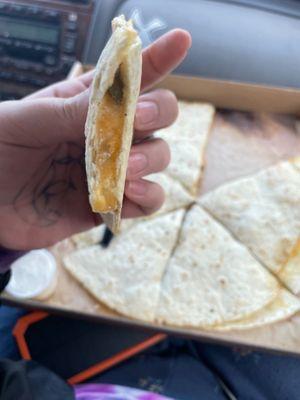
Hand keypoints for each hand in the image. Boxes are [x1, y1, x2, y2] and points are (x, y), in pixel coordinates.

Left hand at [0, 29, 190, 249]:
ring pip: (159, 157)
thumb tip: (119, 105)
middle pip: (158, 116)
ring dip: (152, 159)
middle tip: (140, 120)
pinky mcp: (111, 203)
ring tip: (127, 168)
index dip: (156, 58)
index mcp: (86, 105)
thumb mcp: (28, 121)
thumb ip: (73, 112)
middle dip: (159, 114)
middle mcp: (108, 135)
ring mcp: (112, 169)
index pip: (128, 78)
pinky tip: (128, 193)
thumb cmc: (0, 150)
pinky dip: (147, 197)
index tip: (182, 40)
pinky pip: (147, 200)